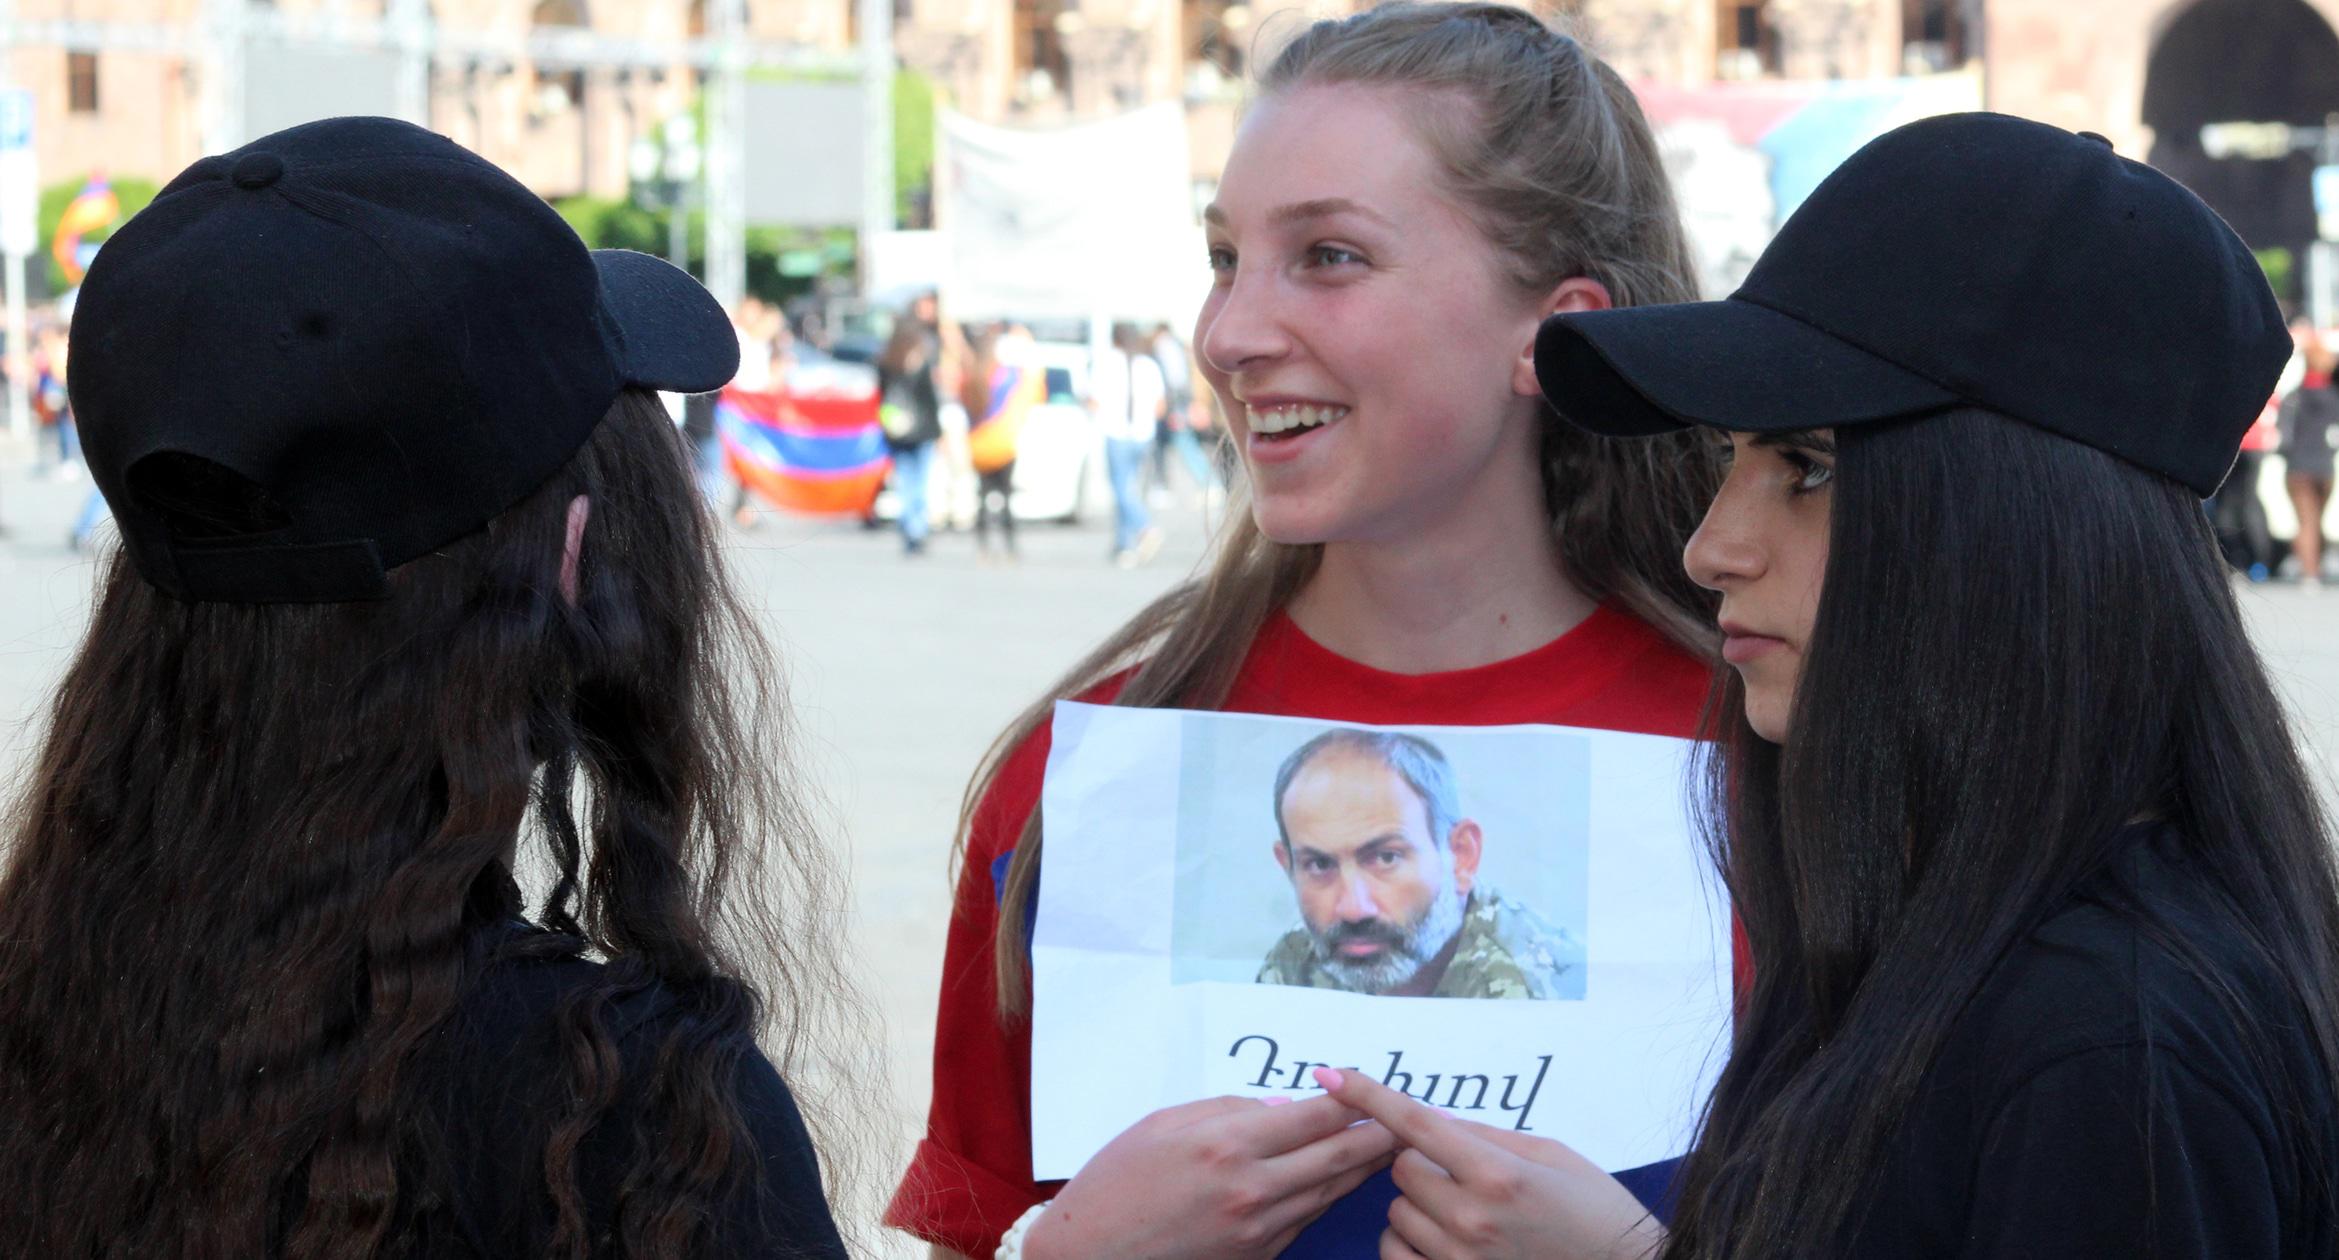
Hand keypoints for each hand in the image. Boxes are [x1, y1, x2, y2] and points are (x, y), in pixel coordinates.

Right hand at [1025, 1093, 1398, 1259]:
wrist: (1090, 1254)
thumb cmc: (1117, 1180)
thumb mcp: (1165, 1124)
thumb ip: (1229, 1109)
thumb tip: (1283, 1108)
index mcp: (1227, 1144)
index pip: (1314, 1114)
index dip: (1351, 1095)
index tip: (1370, 1081)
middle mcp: (1251, 1188)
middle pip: (1339, 1155)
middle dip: (1380, 1131)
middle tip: (1412, 1114)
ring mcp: (1258, 1229)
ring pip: (1331, 1191)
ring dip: (1365, 1166)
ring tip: (1392, 1144)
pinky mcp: (1257, 1256)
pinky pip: (1306, 1219)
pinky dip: (1330, 1196)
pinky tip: (1343, 1180)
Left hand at [1313, 1068, 1663, 1259]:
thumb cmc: (1595, 1211)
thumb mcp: (1551, 1155)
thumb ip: (1486, 1137)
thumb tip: (1431, 1119)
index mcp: (1497, 1172)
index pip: (1415, 1123)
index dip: (1369, 1095)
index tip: (1331, 1074)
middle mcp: (1471, 1217)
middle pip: (1402, 1169)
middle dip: (1422, 1163)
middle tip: (1461, 1173)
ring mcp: (1460, 1259)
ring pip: (1396, 1212)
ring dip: (1417, 1205)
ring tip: (1461, 1212)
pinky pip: (1395, 1255)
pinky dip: (1408, 1243)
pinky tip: (1441, 1239)